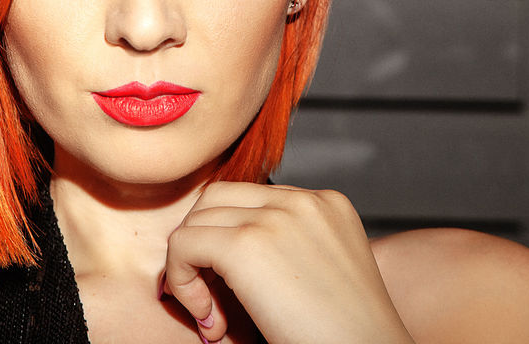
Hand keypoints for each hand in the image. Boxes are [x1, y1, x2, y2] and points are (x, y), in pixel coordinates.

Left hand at [163, 182, 414, 343]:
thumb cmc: (346, 337)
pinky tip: (210, 320)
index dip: (228, 241)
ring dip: (191, 266)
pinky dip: (183, 281)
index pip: (251, 199)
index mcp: (327, 204)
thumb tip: (222, 255)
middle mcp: (304, 200)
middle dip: (202, 244)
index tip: (232, 290)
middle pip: (218, 198)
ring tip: (213, 314)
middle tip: (212, 299)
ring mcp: (276, 217)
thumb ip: (284, 250)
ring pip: (197, 219)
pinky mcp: (246, 244)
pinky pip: (183, 245)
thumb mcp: (321, 275)